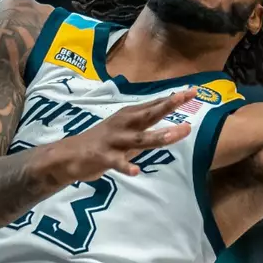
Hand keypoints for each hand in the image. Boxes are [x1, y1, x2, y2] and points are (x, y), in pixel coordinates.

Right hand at [35, 88, 196, 183]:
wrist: (69, 155)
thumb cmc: (101, 142)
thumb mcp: (125, 130)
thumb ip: (144, 126)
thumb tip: (167, 121)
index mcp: (128, 116)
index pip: (154, 105)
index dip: (173, 98)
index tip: (193, 91)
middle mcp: (123, 124)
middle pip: (149, 114)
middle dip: (168, 106)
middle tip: (186, 97)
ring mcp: (113, 140)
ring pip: (139, 139)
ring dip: (157, 136)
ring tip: (175, 134)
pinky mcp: (103, 156)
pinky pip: (117, 163)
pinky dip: (126, 167)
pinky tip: (136, 172)